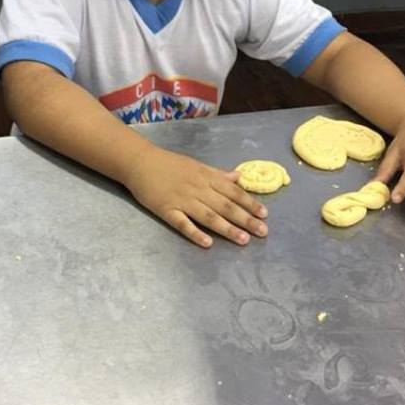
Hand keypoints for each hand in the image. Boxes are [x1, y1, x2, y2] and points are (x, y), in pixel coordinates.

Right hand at [124, 147, 268, 248]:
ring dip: (227, 229)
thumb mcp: (197, 165)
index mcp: (206, 177)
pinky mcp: (166, 210)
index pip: (233, 192)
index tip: (265, 214)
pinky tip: (207, 243)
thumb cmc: (169, 164)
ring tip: (243, 240)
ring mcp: (182, 200)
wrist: (140, 162)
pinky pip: (183, 223)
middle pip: (225, 206)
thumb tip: (239, 177)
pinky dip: (195, 233)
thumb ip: (218, 174)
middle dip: (245, 219)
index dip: (249, 203)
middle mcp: (198, 189)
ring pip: (209, 216)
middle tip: (262, 232)